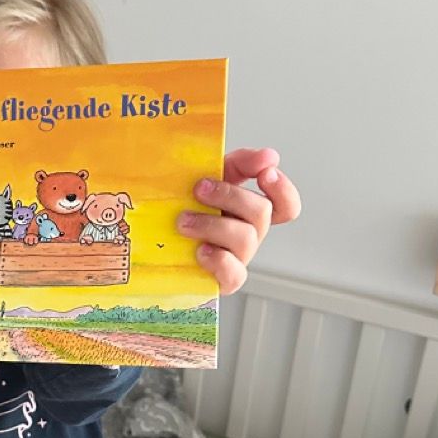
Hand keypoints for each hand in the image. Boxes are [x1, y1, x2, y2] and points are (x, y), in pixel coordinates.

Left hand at [178, 148, 301, 294]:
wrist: (152, 239)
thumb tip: (268, 156)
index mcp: (247, 211)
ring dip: (214, 225)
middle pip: (261, 213)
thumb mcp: (208, 176)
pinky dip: (219, 260)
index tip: (265, 173)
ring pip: (245, 239)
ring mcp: (237, 258)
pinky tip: (199, 251)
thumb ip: (239, 163)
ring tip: (183, 221)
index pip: (285, 205)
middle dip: (230, 196)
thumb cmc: (182, 206)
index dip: (283, 190)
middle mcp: (248, 234)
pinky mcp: (222, 280)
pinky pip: (234, 274)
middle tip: (198, 189)